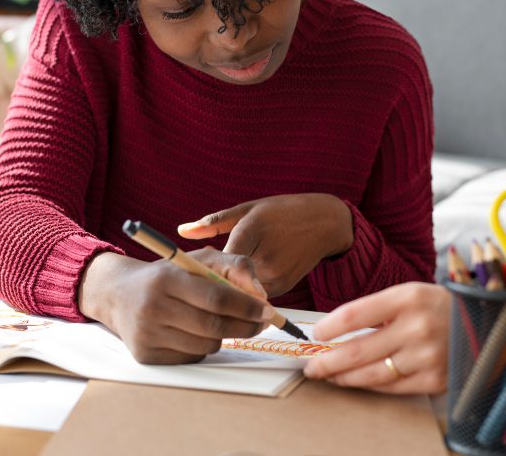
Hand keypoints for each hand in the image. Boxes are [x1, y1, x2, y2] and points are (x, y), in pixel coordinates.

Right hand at [79, 250, 270, 364]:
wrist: (118, 294)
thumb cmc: (166, 274)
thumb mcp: (197, 259)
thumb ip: (233, 265)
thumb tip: (261, 294)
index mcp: (166, 278)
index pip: (216, 298)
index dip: (246, 306)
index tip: (268, 310)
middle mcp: (153, 307)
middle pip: (213, 326)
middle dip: (245, 326)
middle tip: (262, 322)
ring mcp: (147, 334)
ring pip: (206, 345)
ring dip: (224, 336)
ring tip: (221, 321)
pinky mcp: (146, 355)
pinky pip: (191, 357)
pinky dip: (203, 346)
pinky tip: (195, 332)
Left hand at [177, 193, 353, 297]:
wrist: (324, 223)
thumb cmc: (281, 211)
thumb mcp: (247, 209)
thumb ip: (213, 223)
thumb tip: (181, 231)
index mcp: (251, 232)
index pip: (219, 262)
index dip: (202, 272)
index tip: (189, 276)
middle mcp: (264, 257)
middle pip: (227, 280)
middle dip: (213, 280)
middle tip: (198, 279)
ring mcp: (276, 275)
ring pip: (240, 291)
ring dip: (229, 287)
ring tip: (221, 276)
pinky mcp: (283, 287)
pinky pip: (255, 295)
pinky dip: (246, 291)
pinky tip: (241, 279)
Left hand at [303, 282, 449, 393]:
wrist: (486, 326)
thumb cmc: (437, 308)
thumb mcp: (409, 295)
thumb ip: (376, 311)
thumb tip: (335, 332)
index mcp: (407, 298)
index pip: (354, 315)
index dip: (329, 328)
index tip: (315, 335)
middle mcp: (416, 327)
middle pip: (357, 351)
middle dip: (327, 362)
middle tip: (311, 366)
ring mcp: (426, 356)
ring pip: (371, 374)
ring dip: (344, 377)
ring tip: (329, 375)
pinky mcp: (434, 379)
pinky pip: (392, 387)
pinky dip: (370, 386)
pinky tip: (356, 381)